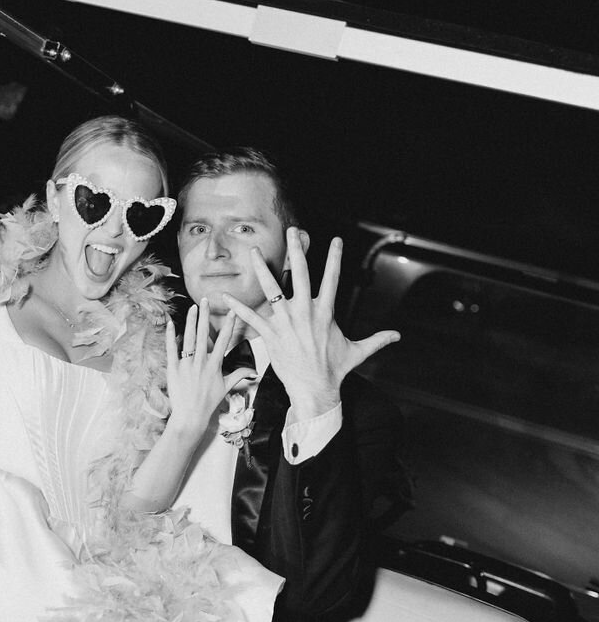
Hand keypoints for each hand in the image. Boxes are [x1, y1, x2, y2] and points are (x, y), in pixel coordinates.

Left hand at [165, 299, 256, 439]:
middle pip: (204, 334)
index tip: (233, 311)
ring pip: (189, 339)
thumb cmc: (209, 403)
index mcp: (214, 365)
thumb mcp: (226, 388)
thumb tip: (253, 371)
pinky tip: (171, 323)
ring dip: (191, 321)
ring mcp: (186, 365)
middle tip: (206, 300)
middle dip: (205, 316)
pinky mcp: (173, 369)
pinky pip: (172, 349)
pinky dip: (171, 336)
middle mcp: (201, 362)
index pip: (224, 341)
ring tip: (193, 308)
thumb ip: (239, 376)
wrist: (190, 416)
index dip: (229, 325)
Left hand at [222, 230, 399, 419]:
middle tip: (292, 231)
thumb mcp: (358, 351)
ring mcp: (286, 322)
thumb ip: (377, 340)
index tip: (336, 240)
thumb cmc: (335, 370)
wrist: (315, 390)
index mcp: (325, 312)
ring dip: (261, 268)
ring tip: (252, 251)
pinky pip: (251, 317)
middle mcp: (305, 312)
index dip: (334, 258)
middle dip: (296, 250)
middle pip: (300, 274)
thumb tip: (397, 335)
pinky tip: (223, 296)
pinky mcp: (271, 335)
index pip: (332, 279)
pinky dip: (237, 307)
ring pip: (271, 289)